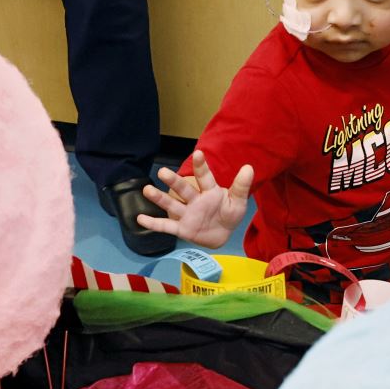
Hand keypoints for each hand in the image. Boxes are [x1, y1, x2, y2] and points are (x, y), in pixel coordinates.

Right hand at [138, 150, 252, 247]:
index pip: (205, 177)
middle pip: (183, 189)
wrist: (223, 235)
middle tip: (163, 172)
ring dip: (160, 198)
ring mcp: (187, 214)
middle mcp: (195, 200)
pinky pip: (166, 226)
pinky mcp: (182, 228)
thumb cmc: (229, 215)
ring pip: (172, 205)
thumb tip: (249, 167)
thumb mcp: (238, 202)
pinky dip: (153, 223)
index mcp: (210, 191)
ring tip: (147, 189)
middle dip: (173, 181)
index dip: (202, 166)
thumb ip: (241, 186)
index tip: (199, 153)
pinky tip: (140, 218)